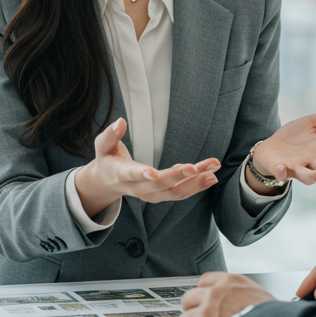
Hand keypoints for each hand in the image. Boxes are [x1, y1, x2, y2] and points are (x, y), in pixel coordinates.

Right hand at [74, 118, 221, 216]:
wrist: (108, 184)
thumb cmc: (107, 161)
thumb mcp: (102, 147)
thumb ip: (110, 135)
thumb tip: (120, 121)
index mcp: (123, 175)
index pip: (133, 175)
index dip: (143, 174)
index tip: (153, 173)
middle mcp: (139, 189)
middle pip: (161, 185)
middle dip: (179, 176)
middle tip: (196, 167)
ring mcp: (152, 195)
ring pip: (176, 192)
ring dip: (196, 182)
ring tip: (213, 170)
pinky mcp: (162, 195)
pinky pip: (181, 193)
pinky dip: (197, 186)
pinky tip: (211, 176)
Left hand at [179, 272, 275, 316]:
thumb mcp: (261, 296)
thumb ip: (242, 295)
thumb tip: (239, 304)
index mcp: (230, 283)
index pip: (205, 281)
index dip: (204, 295)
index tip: (207, 303)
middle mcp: (214, 295)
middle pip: (188, 299)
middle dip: (194, 311)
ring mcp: (205, 315)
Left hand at [249, 103, 315, 187]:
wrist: (271, 147)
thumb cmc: (295, 137)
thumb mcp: (311, 124)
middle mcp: (312, 162)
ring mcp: (296, 167)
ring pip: (306, 176)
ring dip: (311, 176)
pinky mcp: (280, 169)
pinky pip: (282, 173)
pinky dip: (282, 172)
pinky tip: (281, 168)